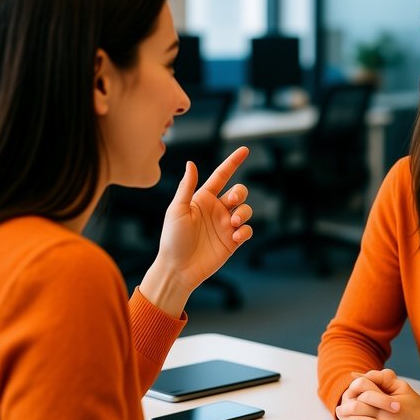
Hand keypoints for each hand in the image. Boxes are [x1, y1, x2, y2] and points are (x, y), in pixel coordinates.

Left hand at [140, 146, 252, 315]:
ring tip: (233, 222)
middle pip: (239, 192)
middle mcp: (216, 209)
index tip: (245, 149)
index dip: (233, 162)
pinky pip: (247, 230)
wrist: (177, 269)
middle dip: (241, 192)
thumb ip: (186, 187)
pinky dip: (245, 231)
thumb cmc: (172, 239)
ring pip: (246, 210)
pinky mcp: (232, 241)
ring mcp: (225, 225)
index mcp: (203, 198)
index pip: (222, 175)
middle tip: (234, 200)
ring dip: (244, 213)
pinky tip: (235, 236)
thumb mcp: (177, 210)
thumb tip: (191, 163)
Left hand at [336, 370, 419, 419]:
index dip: (352, 391)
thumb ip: (380, 378)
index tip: (348, 395)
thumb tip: (355, 375)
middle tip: (339, 411)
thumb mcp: (402, 387)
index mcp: (391, 402)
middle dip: (344, 410)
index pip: (363, 392)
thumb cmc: (418, 407)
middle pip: (357, 412)